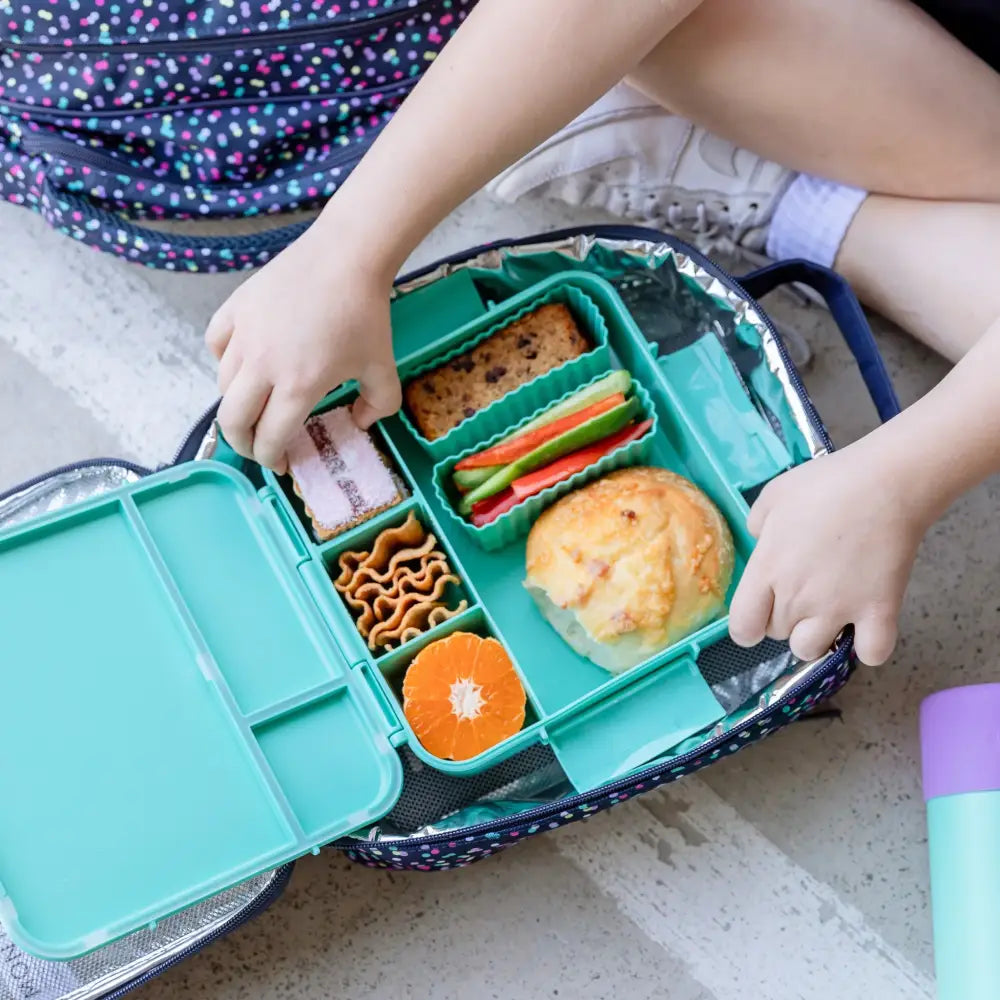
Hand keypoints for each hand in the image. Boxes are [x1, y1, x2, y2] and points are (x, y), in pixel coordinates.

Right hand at [205, 226, 399, 473]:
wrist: (347, 256)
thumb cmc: (366, 314)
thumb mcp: (383, 368)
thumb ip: (378, 405)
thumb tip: (359, 422)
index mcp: (297, 387)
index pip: (269, 438)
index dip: (272, 459)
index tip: (282, 463)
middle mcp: (261, 366)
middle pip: (233, 421)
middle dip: (243, 443)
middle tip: (258, 446)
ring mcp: (244, 335)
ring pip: (223, 384)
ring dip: (237, 403)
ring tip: (256, 405)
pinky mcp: (235, 308)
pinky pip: (216, 344)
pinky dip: (224, 360)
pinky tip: (242, 362)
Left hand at [728, 445, 925, 664]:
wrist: (886, 483)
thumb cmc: (826, 484)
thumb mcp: (773, 495)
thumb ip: (757, 525)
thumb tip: (761, 542)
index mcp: (768, 570)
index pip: (743, 627)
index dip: (748, 625)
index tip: (760, 612)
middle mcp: (798, 598)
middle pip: (778, 634)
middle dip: (785, 619)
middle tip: (804, 590)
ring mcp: (839, 609)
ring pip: (811, 651)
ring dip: (817, 636)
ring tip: (829, 609)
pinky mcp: (880, 612)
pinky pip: (870, 653)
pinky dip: (868, 646)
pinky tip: (866, 625)